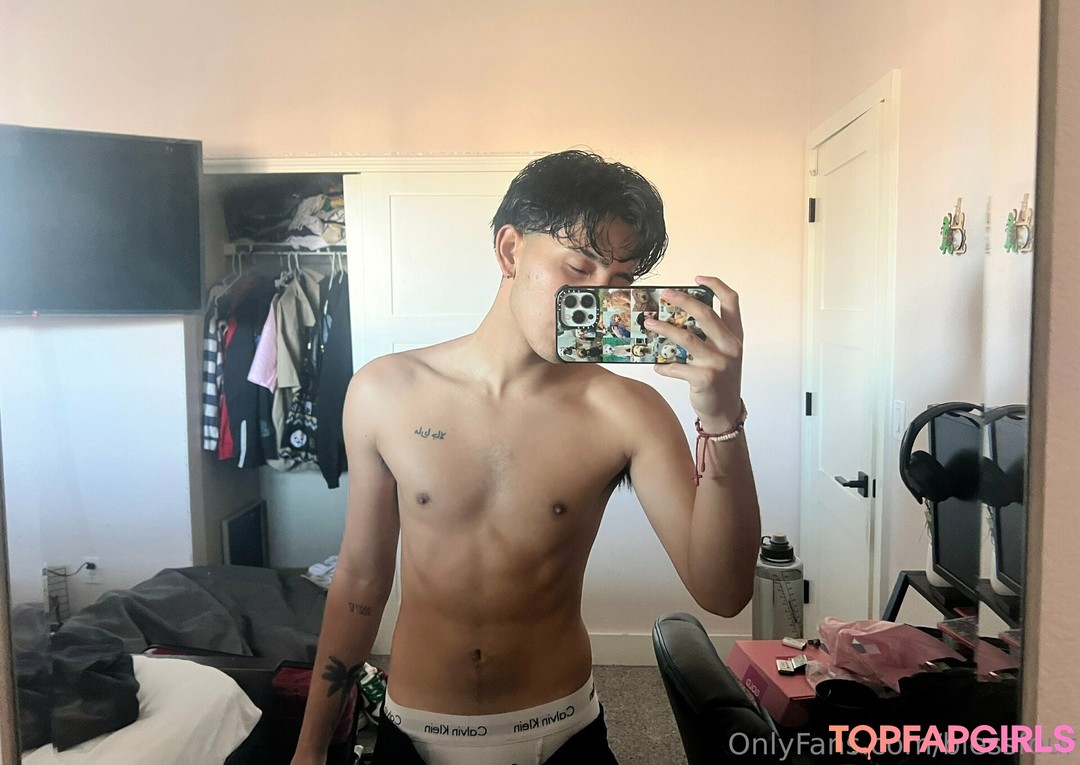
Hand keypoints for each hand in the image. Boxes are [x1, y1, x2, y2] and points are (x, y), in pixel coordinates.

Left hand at [647, 275, 743, 431]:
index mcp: (736, 336)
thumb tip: (676, 318)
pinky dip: (663, 366)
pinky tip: (657, 366)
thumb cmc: (721, 379)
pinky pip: (676, 366)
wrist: (725, 411)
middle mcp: (730, 346)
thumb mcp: (722, 354)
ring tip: (648, 324)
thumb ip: (708, 336)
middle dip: (683, 300)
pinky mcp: (705, 378)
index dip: (716, 285)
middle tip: (665, 295)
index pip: (732, 302)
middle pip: (706, 314)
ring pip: (686, 338)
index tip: (697, 278)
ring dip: (664, 329)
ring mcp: (719, 362)